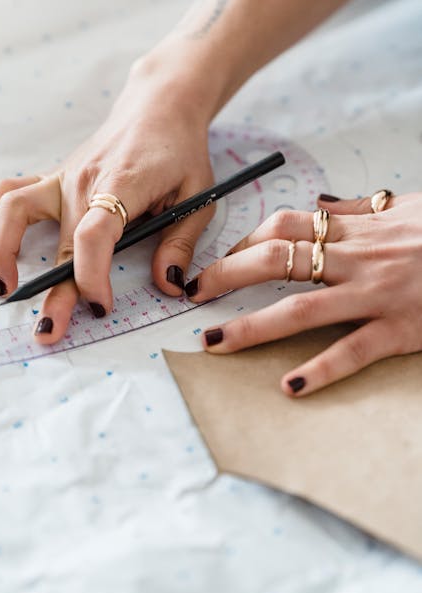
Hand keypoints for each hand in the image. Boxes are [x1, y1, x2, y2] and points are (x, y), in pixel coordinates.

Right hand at [0, 57, 214, 342]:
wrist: (160, 105)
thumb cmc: (181, 151)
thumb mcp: (199, 195)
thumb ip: (181, 241)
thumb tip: (168, 284)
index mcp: (124, 184)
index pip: (95, 234)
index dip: (92, 275)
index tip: (101, 306)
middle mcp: (85, 180)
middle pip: (61, 242)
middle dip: (54, 293)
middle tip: (50, 333)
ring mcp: (64, 176)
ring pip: (15, 211)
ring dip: (2, 251)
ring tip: (4, 289)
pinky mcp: (55, 176)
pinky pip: (12, 194)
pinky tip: (4, 247)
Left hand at [184, 192, 421, 396]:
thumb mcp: (402, 208)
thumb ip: (358, 208)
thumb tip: (320, 205)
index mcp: (356, 229)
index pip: (285, 226)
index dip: (244, 242)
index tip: (221, 261)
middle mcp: (358, 258)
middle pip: (277, 260)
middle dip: (227, 276)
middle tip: (192, 295)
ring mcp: (377, 294)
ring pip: (301, 309)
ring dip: (251, 327)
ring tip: (214, 342)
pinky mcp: (401, 327)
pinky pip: (353, 351)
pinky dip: (320, 370)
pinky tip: (290, 387)